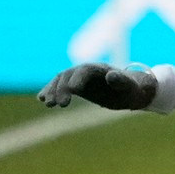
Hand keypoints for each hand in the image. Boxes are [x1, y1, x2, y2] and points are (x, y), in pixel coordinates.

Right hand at [37, 63, 156, 109]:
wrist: (131, 91)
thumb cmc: (132, 89)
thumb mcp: (130, 87)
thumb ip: (121, 81)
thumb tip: (110, 76)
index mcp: (100, 68)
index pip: (85, 70)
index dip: (77, 78)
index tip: (72, 90)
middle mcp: (87, 71)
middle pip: (69, 75)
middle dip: (61, 88)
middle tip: (58, 105)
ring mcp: (80, 78)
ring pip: (61, 80)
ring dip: (52, 91)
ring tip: (48, 104)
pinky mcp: (76, 86)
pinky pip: (60, 86)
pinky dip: (50, 91)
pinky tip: (41, 99)